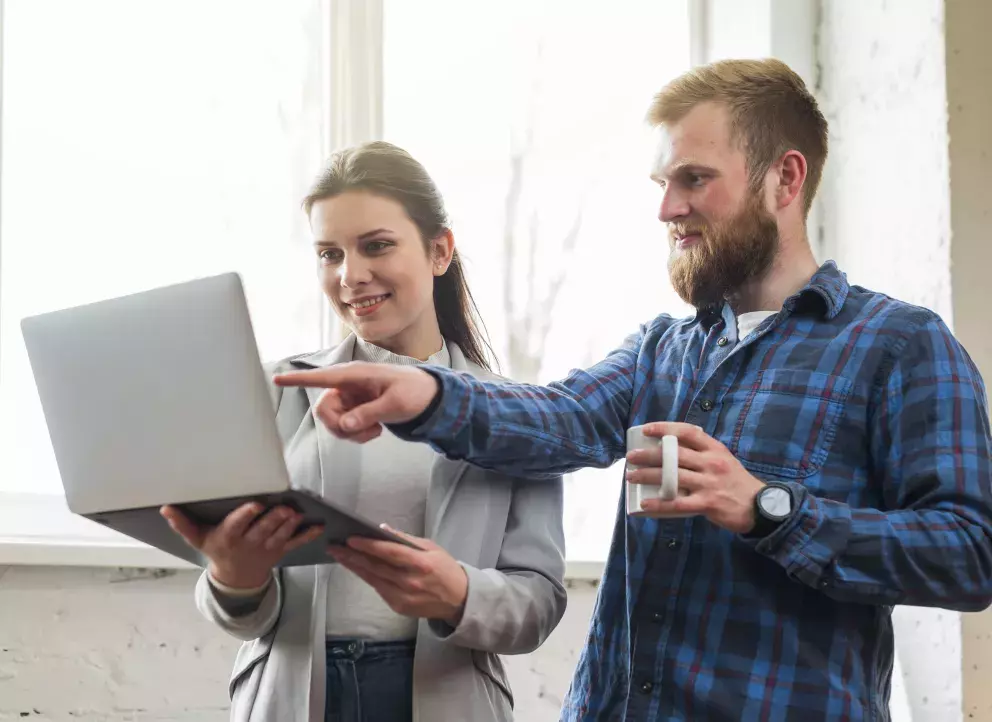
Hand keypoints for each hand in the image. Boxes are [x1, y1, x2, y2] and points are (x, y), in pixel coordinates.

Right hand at [161, 503, 323, 588]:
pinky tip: (319, 527)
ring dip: (289, 525)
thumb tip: (165, 508)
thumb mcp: (198, 539)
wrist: (236, 579)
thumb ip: (183, 524)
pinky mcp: (281, 550)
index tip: (254, 505)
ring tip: (295, 514)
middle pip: (262, 530)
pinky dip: (307, 535)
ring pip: (280, 536)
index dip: (246, 516)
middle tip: (283, 509)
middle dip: (273, 520)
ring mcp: (267, 548)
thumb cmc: (217, 550)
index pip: (238, 525)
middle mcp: (249, 543)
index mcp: (229, 537)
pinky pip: (296, 543)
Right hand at [273, 362, 439, 442]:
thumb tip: (344, 425)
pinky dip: (356, 434)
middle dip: (339, 426)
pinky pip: (344, 427)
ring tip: (375, 430)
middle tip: (362, 431)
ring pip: (333, 422)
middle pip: (324, 409)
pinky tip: (375, 430)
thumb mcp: (395, 403)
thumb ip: (369, 414)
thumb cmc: (414, 392)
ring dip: (350, 433)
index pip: (323, 377)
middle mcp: (348, 385)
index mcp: (356, 375)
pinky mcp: (354, 410)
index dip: (299, 379)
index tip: (277, 379)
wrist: (428, 397)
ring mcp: (350, 398)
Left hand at [328, 525, 467, 625]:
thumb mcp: (431, 548)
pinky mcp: (399, 607)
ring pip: (373, 579)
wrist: (459, 599)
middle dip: (353, 556)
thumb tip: (382, 530)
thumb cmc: (445, 568)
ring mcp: (403, 597)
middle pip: (376, 567)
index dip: (369, 546)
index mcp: (421, 563)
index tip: (351, 539)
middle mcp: (410, 581)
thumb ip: (405, 540)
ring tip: (340, 556)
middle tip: (335, 547)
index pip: (390, 553)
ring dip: (355, 567)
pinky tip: (356, 568)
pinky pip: (379, 589)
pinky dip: (367, 577)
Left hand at [624, 422, 764, 532]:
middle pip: (675, 454)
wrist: (760, 507)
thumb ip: (702, 454)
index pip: (688, 432)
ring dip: (648, 476)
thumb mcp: (724, 459)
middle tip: (631, 456)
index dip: (665, 428)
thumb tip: (672, 450)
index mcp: (714, 449)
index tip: (647, 429)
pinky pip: (678, 503)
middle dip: (649, 454)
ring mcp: (709, 483)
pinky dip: (659, 503)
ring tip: (631, 476)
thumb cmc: (736, 482)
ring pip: (672, 476)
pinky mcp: (708, 503)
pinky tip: (645, 503)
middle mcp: (711, 463)